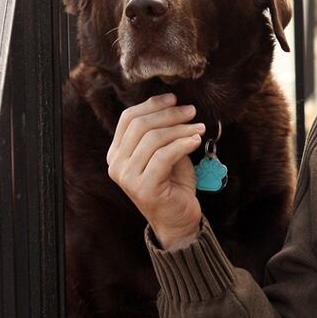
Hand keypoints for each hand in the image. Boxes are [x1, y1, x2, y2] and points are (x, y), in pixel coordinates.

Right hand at [106, 93, 204, 249]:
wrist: (178, 218)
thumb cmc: (173, 184)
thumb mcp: (165, 153)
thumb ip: (163, 133)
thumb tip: (175, 106)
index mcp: (117, 153)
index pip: (129, 119)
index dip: (152, 105)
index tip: (175, 99)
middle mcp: (117, 165)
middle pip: (141, 126)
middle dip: (170, 114)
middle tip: (192, 112)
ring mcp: (128, 177)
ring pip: (154, 139)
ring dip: (181, 129)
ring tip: (199, 128)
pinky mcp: (145, 187)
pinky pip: (164, 156)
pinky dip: (183, 144)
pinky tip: (197, 141)